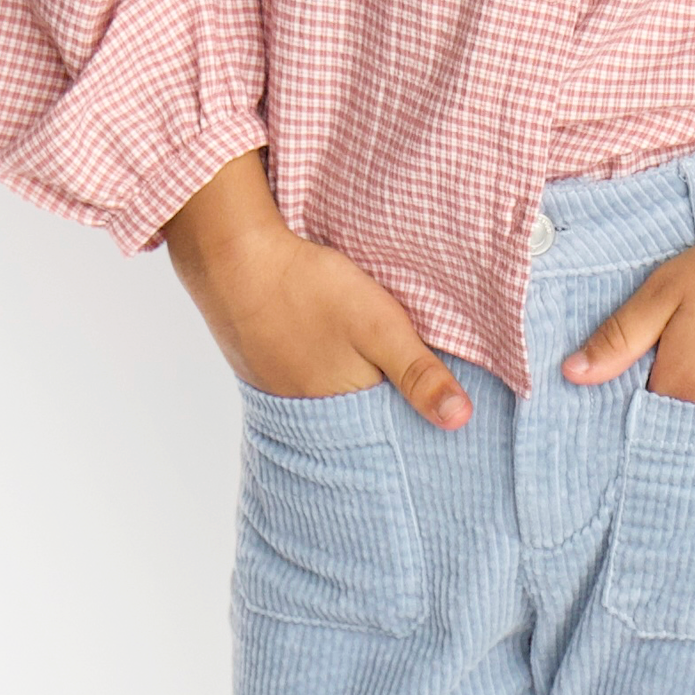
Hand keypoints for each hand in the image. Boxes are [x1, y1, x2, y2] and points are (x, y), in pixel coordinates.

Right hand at [162, 151, 471, 430]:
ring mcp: (282, 394)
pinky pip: (309, 384)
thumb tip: (461, 421)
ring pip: (336, 401)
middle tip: (414, 393)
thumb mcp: (380, 327)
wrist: (233, 259)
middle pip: (365, 421)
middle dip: (390, 411)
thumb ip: (421, 374)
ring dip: (357, 392)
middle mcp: (310, 415)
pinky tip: (334, 353)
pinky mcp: (266, 371)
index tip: (444, 417)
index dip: (419, 422)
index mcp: (345, 412)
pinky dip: (327, 374)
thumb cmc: (308, 291)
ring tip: (377, 376)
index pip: (394, 435)